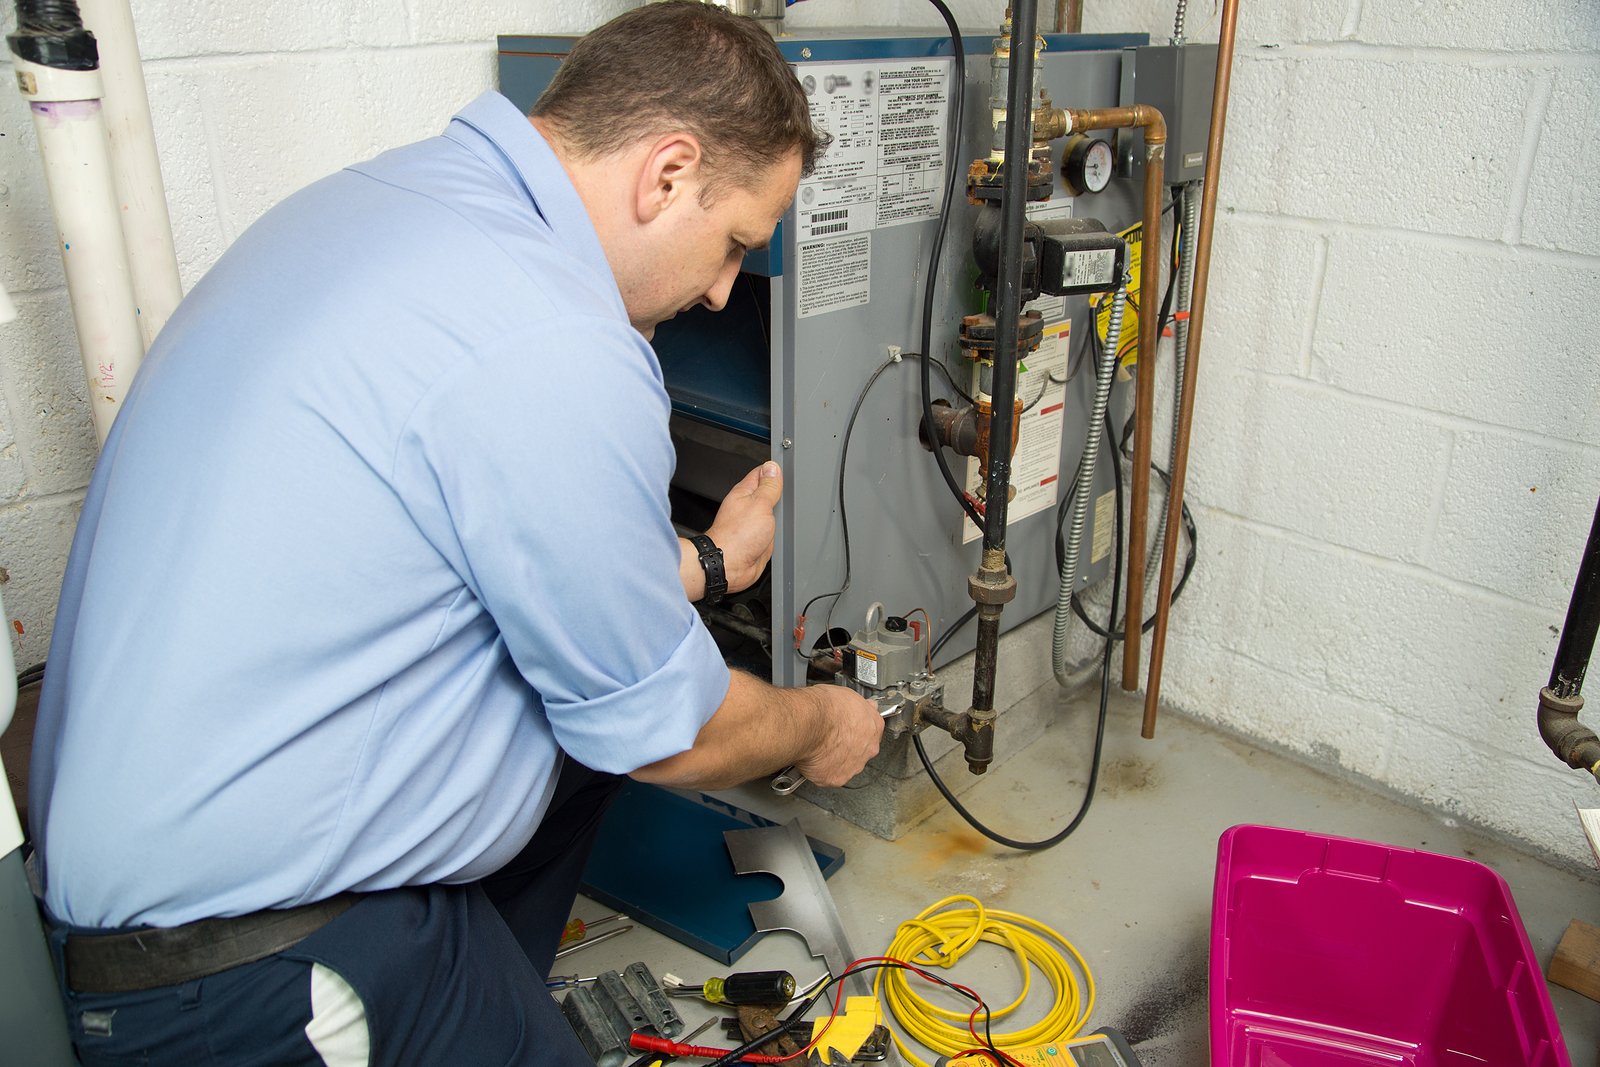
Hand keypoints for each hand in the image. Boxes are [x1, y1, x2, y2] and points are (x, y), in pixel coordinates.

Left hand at [706, 461, 782, 593]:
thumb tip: (773, 468)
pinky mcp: (758, 539)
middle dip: (780, 494)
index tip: (786, 470)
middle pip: (769, 493)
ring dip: (779, 514)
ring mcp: (753, 524)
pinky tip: (782, 529)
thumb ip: (769, 486)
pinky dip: (779, 530)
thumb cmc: (737, 537)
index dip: (775, 470)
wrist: (730, 566)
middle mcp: (748, 507)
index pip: (762, 473)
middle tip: (788, 492)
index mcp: (745, 493)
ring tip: (786, 511)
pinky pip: (773, 531)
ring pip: (772, 513)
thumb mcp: (760, 504)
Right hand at [793, 685, 884, 787]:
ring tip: (820, 747)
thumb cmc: (825, 708)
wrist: (808, 723)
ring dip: (836, 758)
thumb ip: (860, 706)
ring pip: (847, 764)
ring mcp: (853, 766)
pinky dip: (821, 769)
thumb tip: (862, 705)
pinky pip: (829, 776)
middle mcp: (868, 750)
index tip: (848, 725)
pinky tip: (813, 758)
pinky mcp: (835, 778)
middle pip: (861, 750)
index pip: (872, 730)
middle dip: (849, 745)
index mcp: (874, 728)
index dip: (858, 728)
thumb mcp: (849, 695)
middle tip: (832, 736)